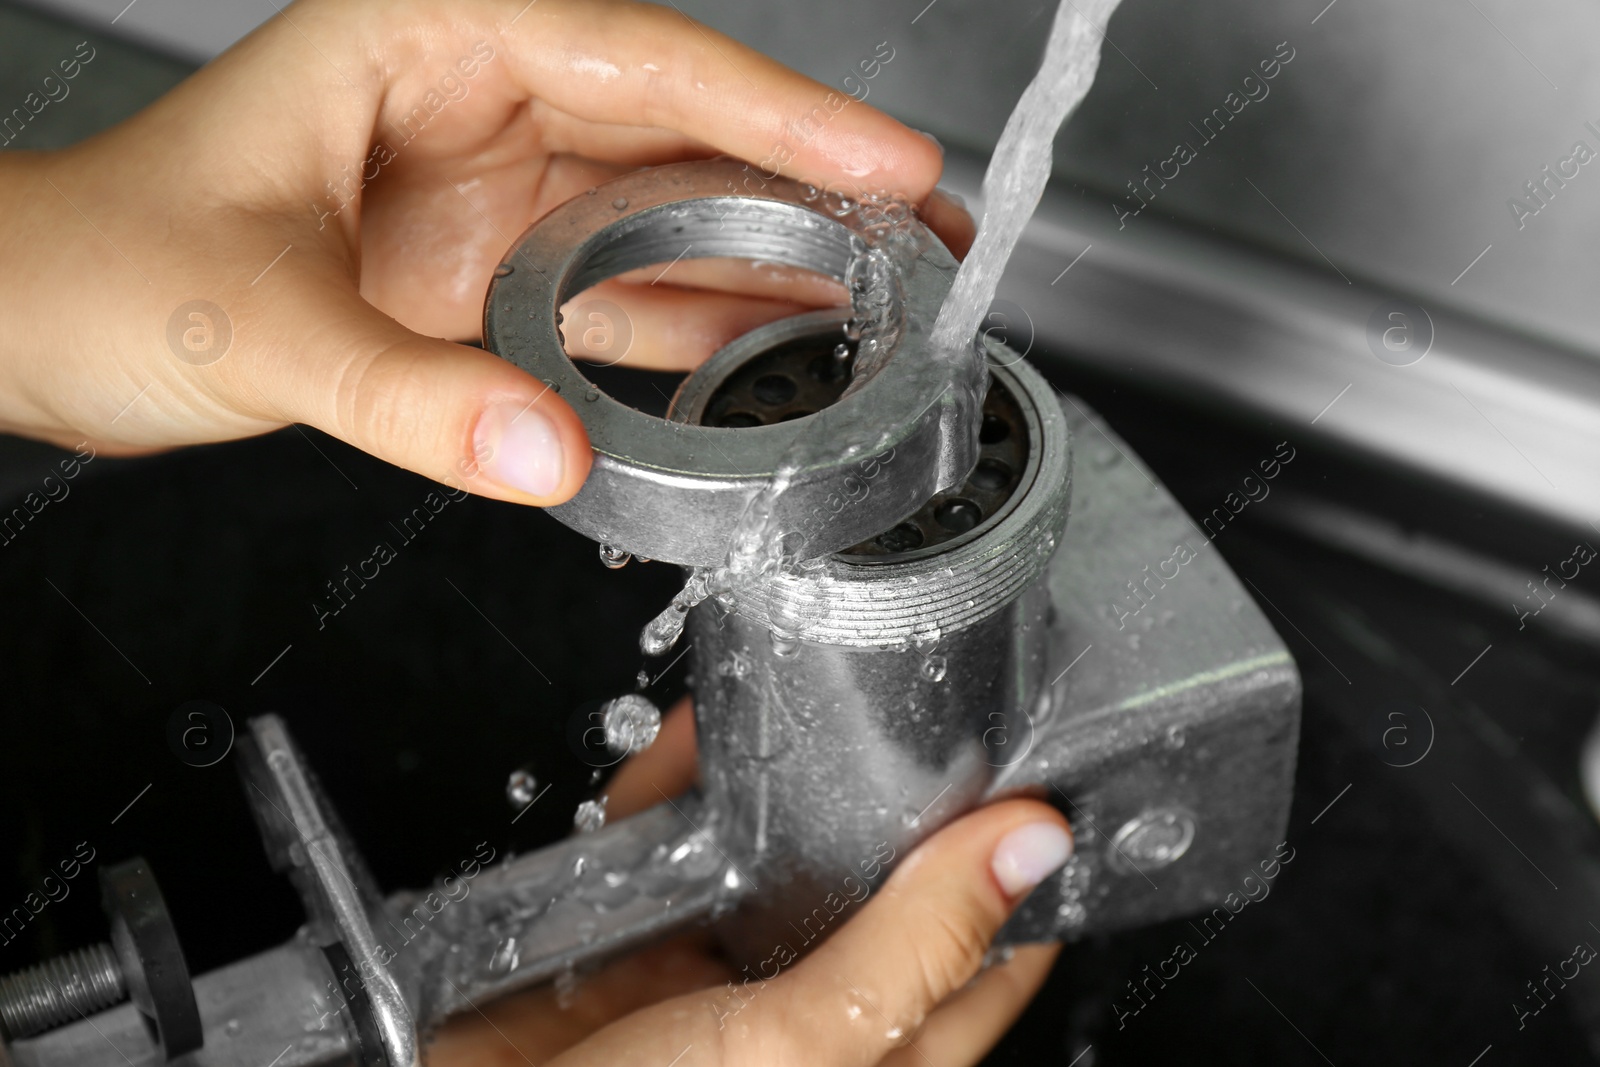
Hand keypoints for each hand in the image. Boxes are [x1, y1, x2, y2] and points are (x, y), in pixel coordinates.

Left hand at [0, 0, 973, 505]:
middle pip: (687, 136)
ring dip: (780, 259)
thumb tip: (551, 455)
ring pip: (672, 219)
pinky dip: (703, 326)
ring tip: (896, 300)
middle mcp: (483, 110)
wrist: (40, 328)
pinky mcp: (493, 286)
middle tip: (939, 238)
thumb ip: (410, 395)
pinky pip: (624, 300)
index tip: (893, 164)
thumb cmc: (106, 266)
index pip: (641, 62)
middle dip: (817, 184)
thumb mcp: (257, 321)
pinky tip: (782, 353)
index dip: (781, 113)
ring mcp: (496, 201)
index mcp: (430, 43)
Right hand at [427, 698, 1072, 1066]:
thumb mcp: (798, 1046)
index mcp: (875, 1055)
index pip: (988, 954)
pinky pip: (666, 839)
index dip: (1014, 865)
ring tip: (798, 707)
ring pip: (769, 852)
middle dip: (879, 799)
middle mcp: (800, 1012)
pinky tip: (685, 743)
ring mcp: (713, 973)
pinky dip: (670, 785)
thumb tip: (1028, 849)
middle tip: (909, 710)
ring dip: (774, 778)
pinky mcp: (631, 940)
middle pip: (871, 885)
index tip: (1033, 772)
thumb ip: (913, 947)